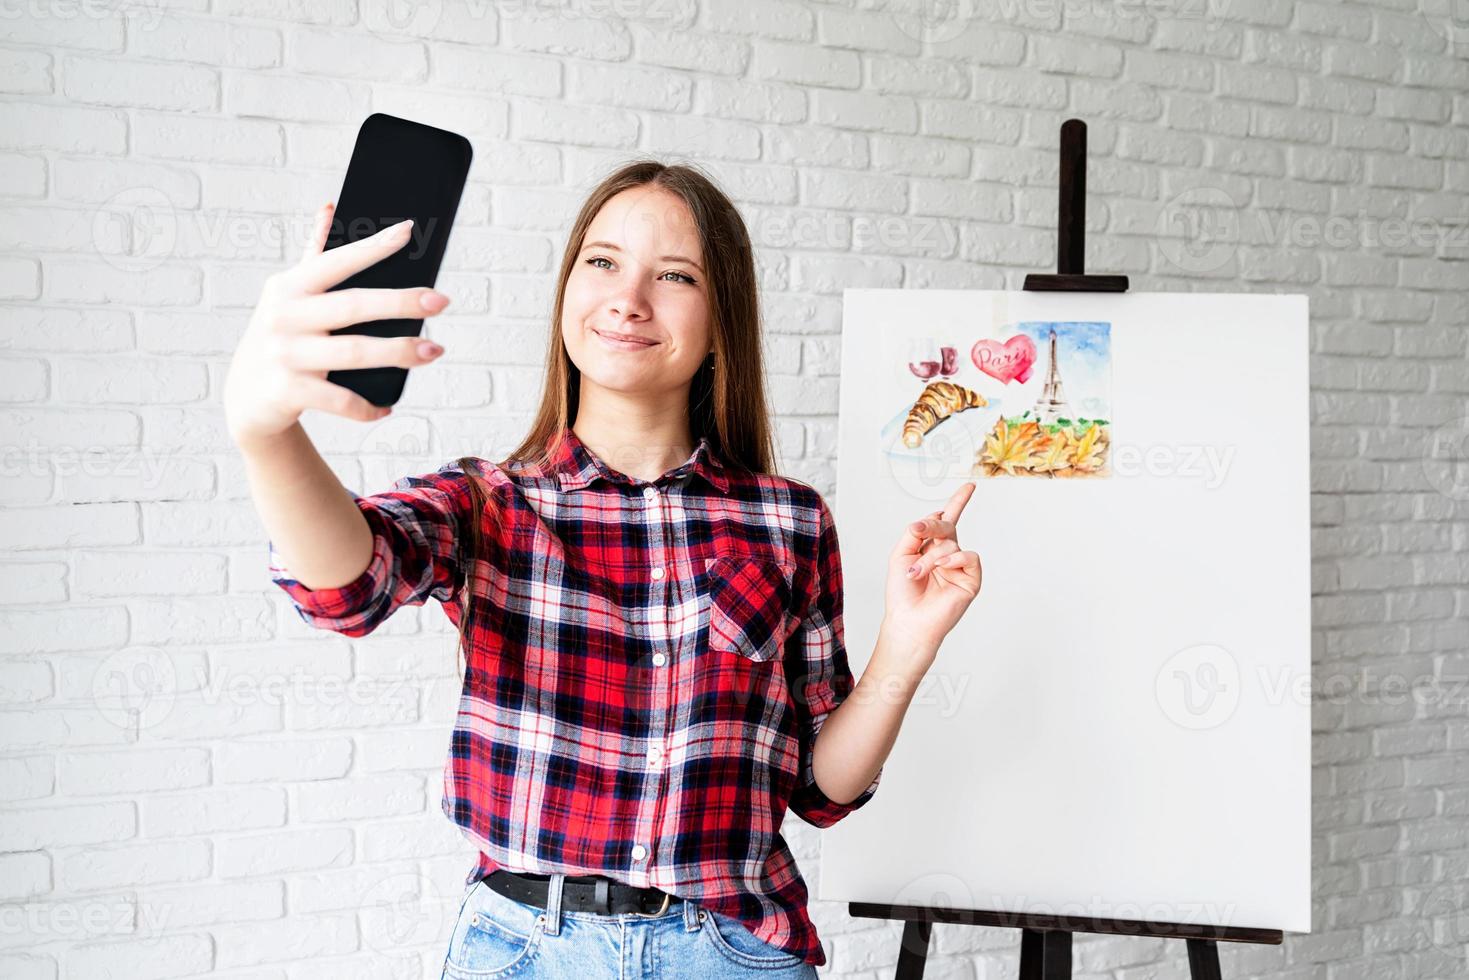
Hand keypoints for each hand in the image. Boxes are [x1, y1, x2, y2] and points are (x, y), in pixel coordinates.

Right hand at [223, 202, 451, 445]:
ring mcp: (284, 354)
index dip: (373, 246)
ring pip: (354, 352)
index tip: (409, 230)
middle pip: (354, 306)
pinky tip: (387, 406)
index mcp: (289, 287)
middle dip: (401, 302)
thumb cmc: (280, 337)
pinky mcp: (287, 391)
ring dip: (400, 352)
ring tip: (434, 351)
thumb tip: (329, 207)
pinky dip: (367, 407)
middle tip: (442, 301)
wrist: (245, 398)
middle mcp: (285, 316)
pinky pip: (340, 400)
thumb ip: (311, 255)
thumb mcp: (287, 295)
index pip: (337, 261)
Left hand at [882, 482, 982, 662]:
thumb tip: (935, 514)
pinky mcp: (971, 579)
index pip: (947, 521)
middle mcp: (948, 555)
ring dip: (930, 557)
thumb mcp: (901, 554)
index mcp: (932, 547)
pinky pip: (969, 556)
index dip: (958, 502)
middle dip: (932, 525)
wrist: (908, 620)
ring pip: (950, 544)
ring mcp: (960, 567)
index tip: (970, 486)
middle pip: (946, 525)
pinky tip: (942, 568)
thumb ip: (915, 532)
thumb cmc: (902, 592)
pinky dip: (953, 559)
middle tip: (918, 531)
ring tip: (916, 573)